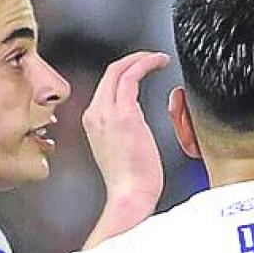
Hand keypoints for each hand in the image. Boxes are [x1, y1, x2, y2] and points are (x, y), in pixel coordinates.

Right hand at [81, 51, 170, 246]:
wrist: (130, 195)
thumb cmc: (132, 181)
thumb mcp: (122, 150)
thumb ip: (124, 131)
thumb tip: (136, 123)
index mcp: (93, 123)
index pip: (106, 87)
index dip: (124, 73)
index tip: (141, 69)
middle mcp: (95, 114)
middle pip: (110, 73)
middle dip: (133, 60)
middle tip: (153, 57)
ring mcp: (106, 112)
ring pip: (119, 70)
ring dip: (141, 59)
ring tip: (159, 58)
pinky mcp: (124, 113)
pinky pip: (132, 76)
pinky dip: (145, 64)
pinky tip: (159, 63)